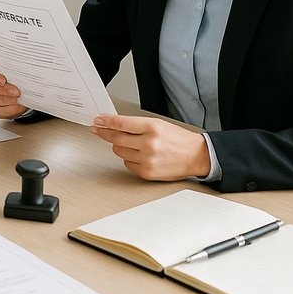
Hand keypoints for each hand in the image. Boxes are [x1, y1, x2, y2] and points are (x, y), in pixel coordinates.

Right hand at [0, 59, 26, 118]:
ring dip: (6, 99)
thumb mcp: (12, 75)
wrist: (15, 95)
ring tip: (17, 99)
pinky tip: (16, 106)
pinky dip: (8, 108)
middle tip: (16, 92)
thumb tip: (20, 75)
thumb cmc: (12, 82)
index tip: (3, 80)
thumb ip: (12, 73)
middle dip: (2, 89)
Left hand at [91, 114, 210, 180]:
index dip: (106, 121)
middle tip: (99, 129)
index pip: (121, 123)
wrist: (195, 156)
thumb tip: (111, 123)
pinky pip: (127, 163)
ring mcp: (147, 160)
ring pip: (118, 151)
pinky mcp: (147, 173)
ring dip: (120, 146)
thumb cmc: (176, 139)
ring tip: (132, 143)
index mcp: (152, 128)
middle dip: (105, 133)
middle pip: (116, 138)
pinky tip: (139, 154)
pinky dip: (129, 158)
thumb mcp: (157, 124)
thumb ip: (134, 124)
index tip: (97, 121)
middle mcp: (149, 144)